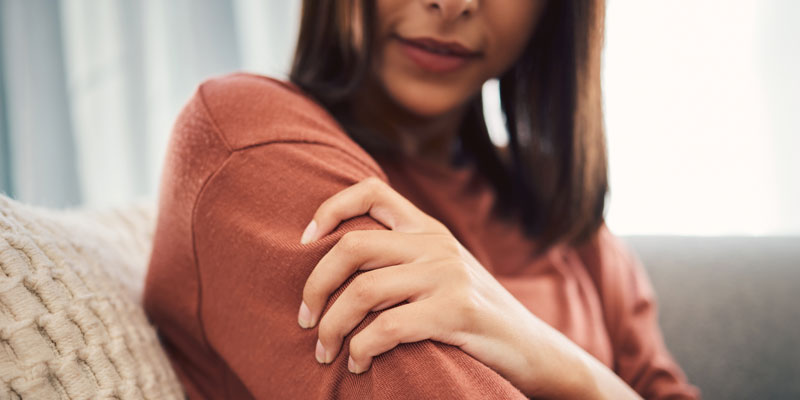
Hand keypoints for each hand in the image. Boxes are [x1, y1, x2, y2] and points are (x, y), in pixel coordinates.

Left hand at [295, 177, 596, 397]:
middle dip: (315, 285)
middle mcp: (435, 244)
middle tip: (305, 319)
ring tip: (325, 353)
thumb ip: (402, 258)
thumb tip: (336, 265)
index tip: (304, 241)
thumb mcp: (441, 272)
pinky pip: (385, 328)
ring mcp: (447, 275)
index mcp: (428, 229)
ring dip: (331, 328)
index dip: (330, 207)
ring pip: (362, 292)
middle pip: (351, 246)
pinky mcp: (456, 312)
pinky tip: (358, 364)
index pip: (371, 191)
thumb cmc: (472, 315)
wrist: (531, 348)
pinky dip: (360, 350)